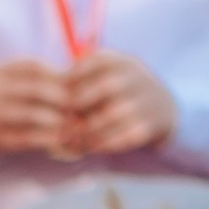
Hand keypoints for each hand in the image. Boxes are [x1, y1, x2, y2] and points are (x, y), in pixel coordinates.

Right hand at [0, 60, 75, 156]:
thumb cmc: (13, 100)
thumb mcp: (23, 81)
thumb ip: (47, 78)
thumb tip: (81, 78)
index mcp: (3, 71)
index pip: (36, 68)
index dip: (61, 77)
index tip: (81, 86)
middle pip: (36, 90)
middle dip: (63, 98)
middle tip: (82, 106)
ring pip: (32, 114)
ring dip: (57, 120)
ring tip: (75, 123)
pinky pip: (26, 137)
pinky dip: (47, 138)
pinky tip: (62, 139)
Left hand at [62, 54, 176, 155]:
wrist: (162, 107)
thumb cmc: (118, 92)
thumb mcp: (105, 73)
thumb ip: (79, 77)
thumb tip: (46, 88)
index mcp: (121, 61)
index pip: (92, 63)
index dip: (69, 80)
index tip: (54, 96)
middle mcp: (136, 77)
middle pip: (105, 87)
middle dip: (78, 104)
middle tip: (60, 119)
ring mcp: (145, 100)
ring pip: (112, 114)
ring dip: (88, 128)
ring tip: (70, 137)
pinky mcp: (149, 125)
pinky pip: (123, 136)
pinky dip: (103, 144)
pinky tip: (89, 148)